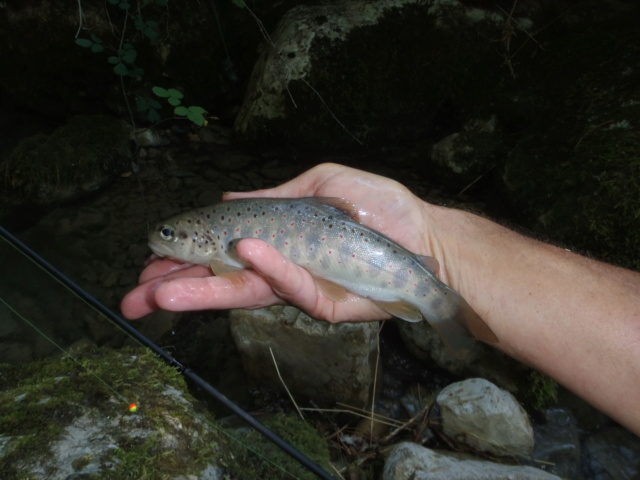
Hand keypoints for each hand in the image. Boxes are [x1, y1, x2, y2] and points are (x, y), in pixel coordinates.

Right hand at [120, 163, 432, 320]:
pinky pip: (288, 285)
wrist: (423, 237)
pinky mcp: (319, 302)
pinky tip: (242, 251)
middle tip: (133, 298)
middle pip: (219, 278)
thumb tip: (227, 199)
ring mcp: (296, 286)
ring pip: (241, 292)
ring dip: (199, 292)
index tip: (151, 256)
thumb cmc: (378, 206)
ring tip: (157, 296)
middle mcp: (278, 265)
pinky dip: (266, 269)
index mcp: (274, 237)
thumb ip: (273, 195)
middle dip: (175, 286)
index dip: (186, 253)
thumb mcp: (320, 183)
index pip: (219, 248)